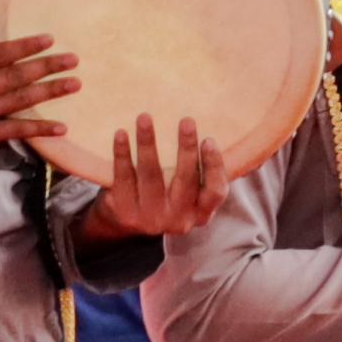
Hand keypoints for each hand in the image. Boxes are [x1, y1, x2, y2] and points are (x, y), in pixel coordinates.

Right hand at [0, 27, 79, 178]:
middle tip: (74, 59)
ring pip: (19, 100)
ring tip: (75, 84)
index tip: (50, 39)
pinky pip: (14, 131)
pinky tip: (62, 127)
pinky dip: (38, 129)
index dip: (25, 46)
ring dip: (50, 92)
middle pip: (15, 75)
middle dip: (46, 66)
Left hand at [82, 114, 226, 244]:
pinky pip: (123, 177)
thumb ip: (202, 174)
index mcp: (202, 213)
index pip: (215, 191)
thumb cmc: (166, 198)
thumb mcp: (190, 195)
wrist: (125, 224)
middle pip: (184, 180)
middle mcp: (179, 219)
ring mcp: (150, 217)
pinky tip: (121, 134)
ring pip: (151, 175)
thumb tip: (220, 131)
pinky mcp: (124, 210)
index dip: (214, 166)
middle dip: (186, 148)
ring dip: (148, 144)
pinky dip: (122, 154)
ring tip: (145, 118)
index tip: (209, 139)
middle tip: (186, 121)